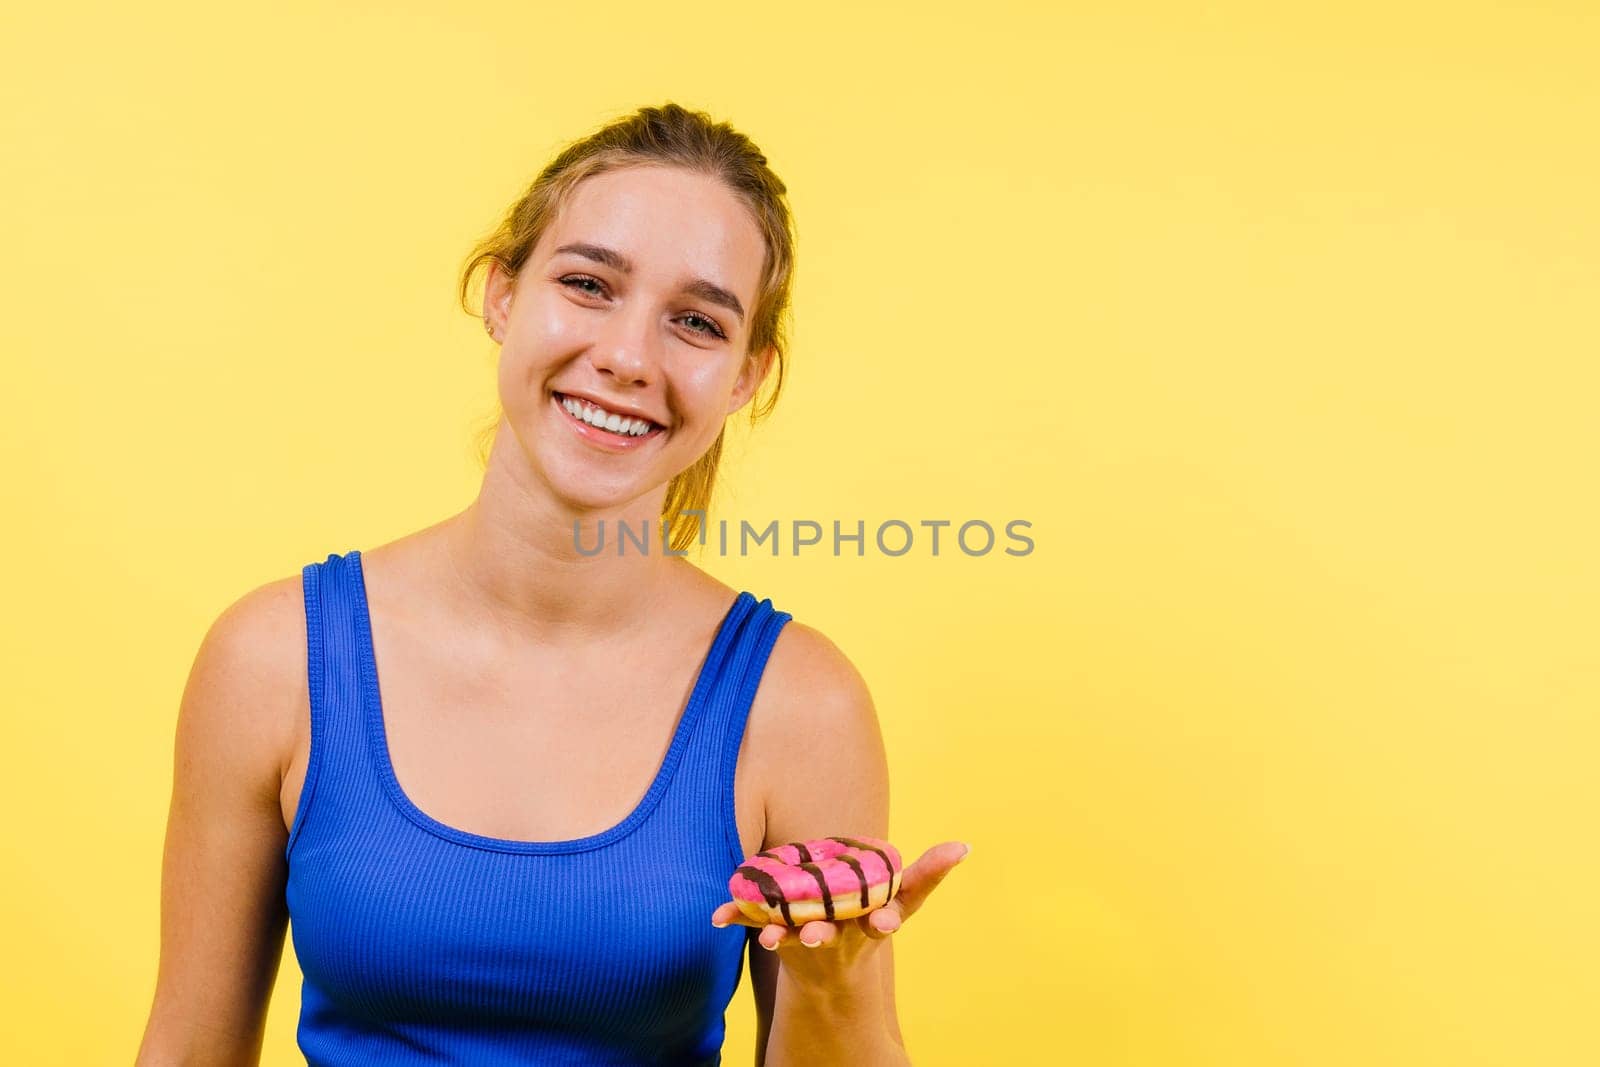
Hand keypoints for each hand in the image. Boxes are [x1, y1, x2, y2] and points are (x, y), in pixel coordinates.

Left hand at [709, 840, 970, 981]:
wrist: (831, 973)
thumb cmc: (870, 923)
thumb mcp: (904, 902)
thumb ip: (929, 874)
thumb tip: (963, 846)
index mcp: (872, 925)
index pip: (884, 921)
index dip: (884, 920)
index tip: (883, 921)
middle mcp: (840, 937)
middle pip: (832, 936)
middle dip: (821, 934)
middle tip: (813, 933)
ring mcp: (806, 940)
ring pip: (790, 939)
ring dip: (779, 936)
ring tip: (768, 936)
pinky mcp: (778, 936)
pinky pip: (754, 925)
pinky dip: (736, 917)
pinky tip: (718, 915)